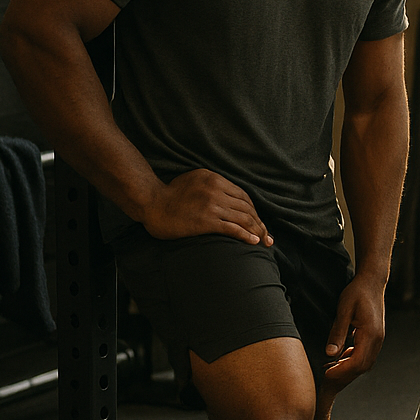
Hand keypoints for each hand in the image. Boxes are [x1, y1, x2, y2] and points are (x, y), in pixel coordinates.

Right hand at [140, 169, 271, 244]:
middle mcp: (217, 190)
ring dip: (258, 231)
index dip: (254, 210)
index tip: (259, 221)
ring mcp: (212, 205)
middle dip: (260, 222)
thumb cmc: (169, 194)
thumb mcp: (193, 180)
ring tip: (265, 241)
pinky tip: (254, 241)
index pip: (243, 195)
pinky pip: (233, 228)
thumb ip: (212, 185)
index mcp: (214, 178)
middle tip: (268, 235)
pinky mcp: (207, 220)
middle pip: (246, 207)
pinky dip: (246, 235)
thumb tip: (228, 197)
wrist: (151, 203)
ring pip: (243, 218)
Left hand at [321, 272, 386, 392]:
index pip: (357, 362)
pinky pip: (366, 356)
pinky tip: (342, 358)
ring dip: (349, 370)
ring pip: (366, 363)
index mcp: (371, 333)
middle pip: (363, 367)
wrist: (372, 281)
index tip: (326, 374)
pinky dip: (354, 362)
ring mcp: (378, 339)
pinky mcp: (376, 337)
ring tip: (331, 370)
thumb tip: (330, 354)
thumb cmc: (357, 292)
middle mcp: (378, 339)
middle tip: (326, 377)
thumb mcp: (344, 310)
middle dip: (345, 375)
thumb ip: (338, 332)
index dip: (341, 371)